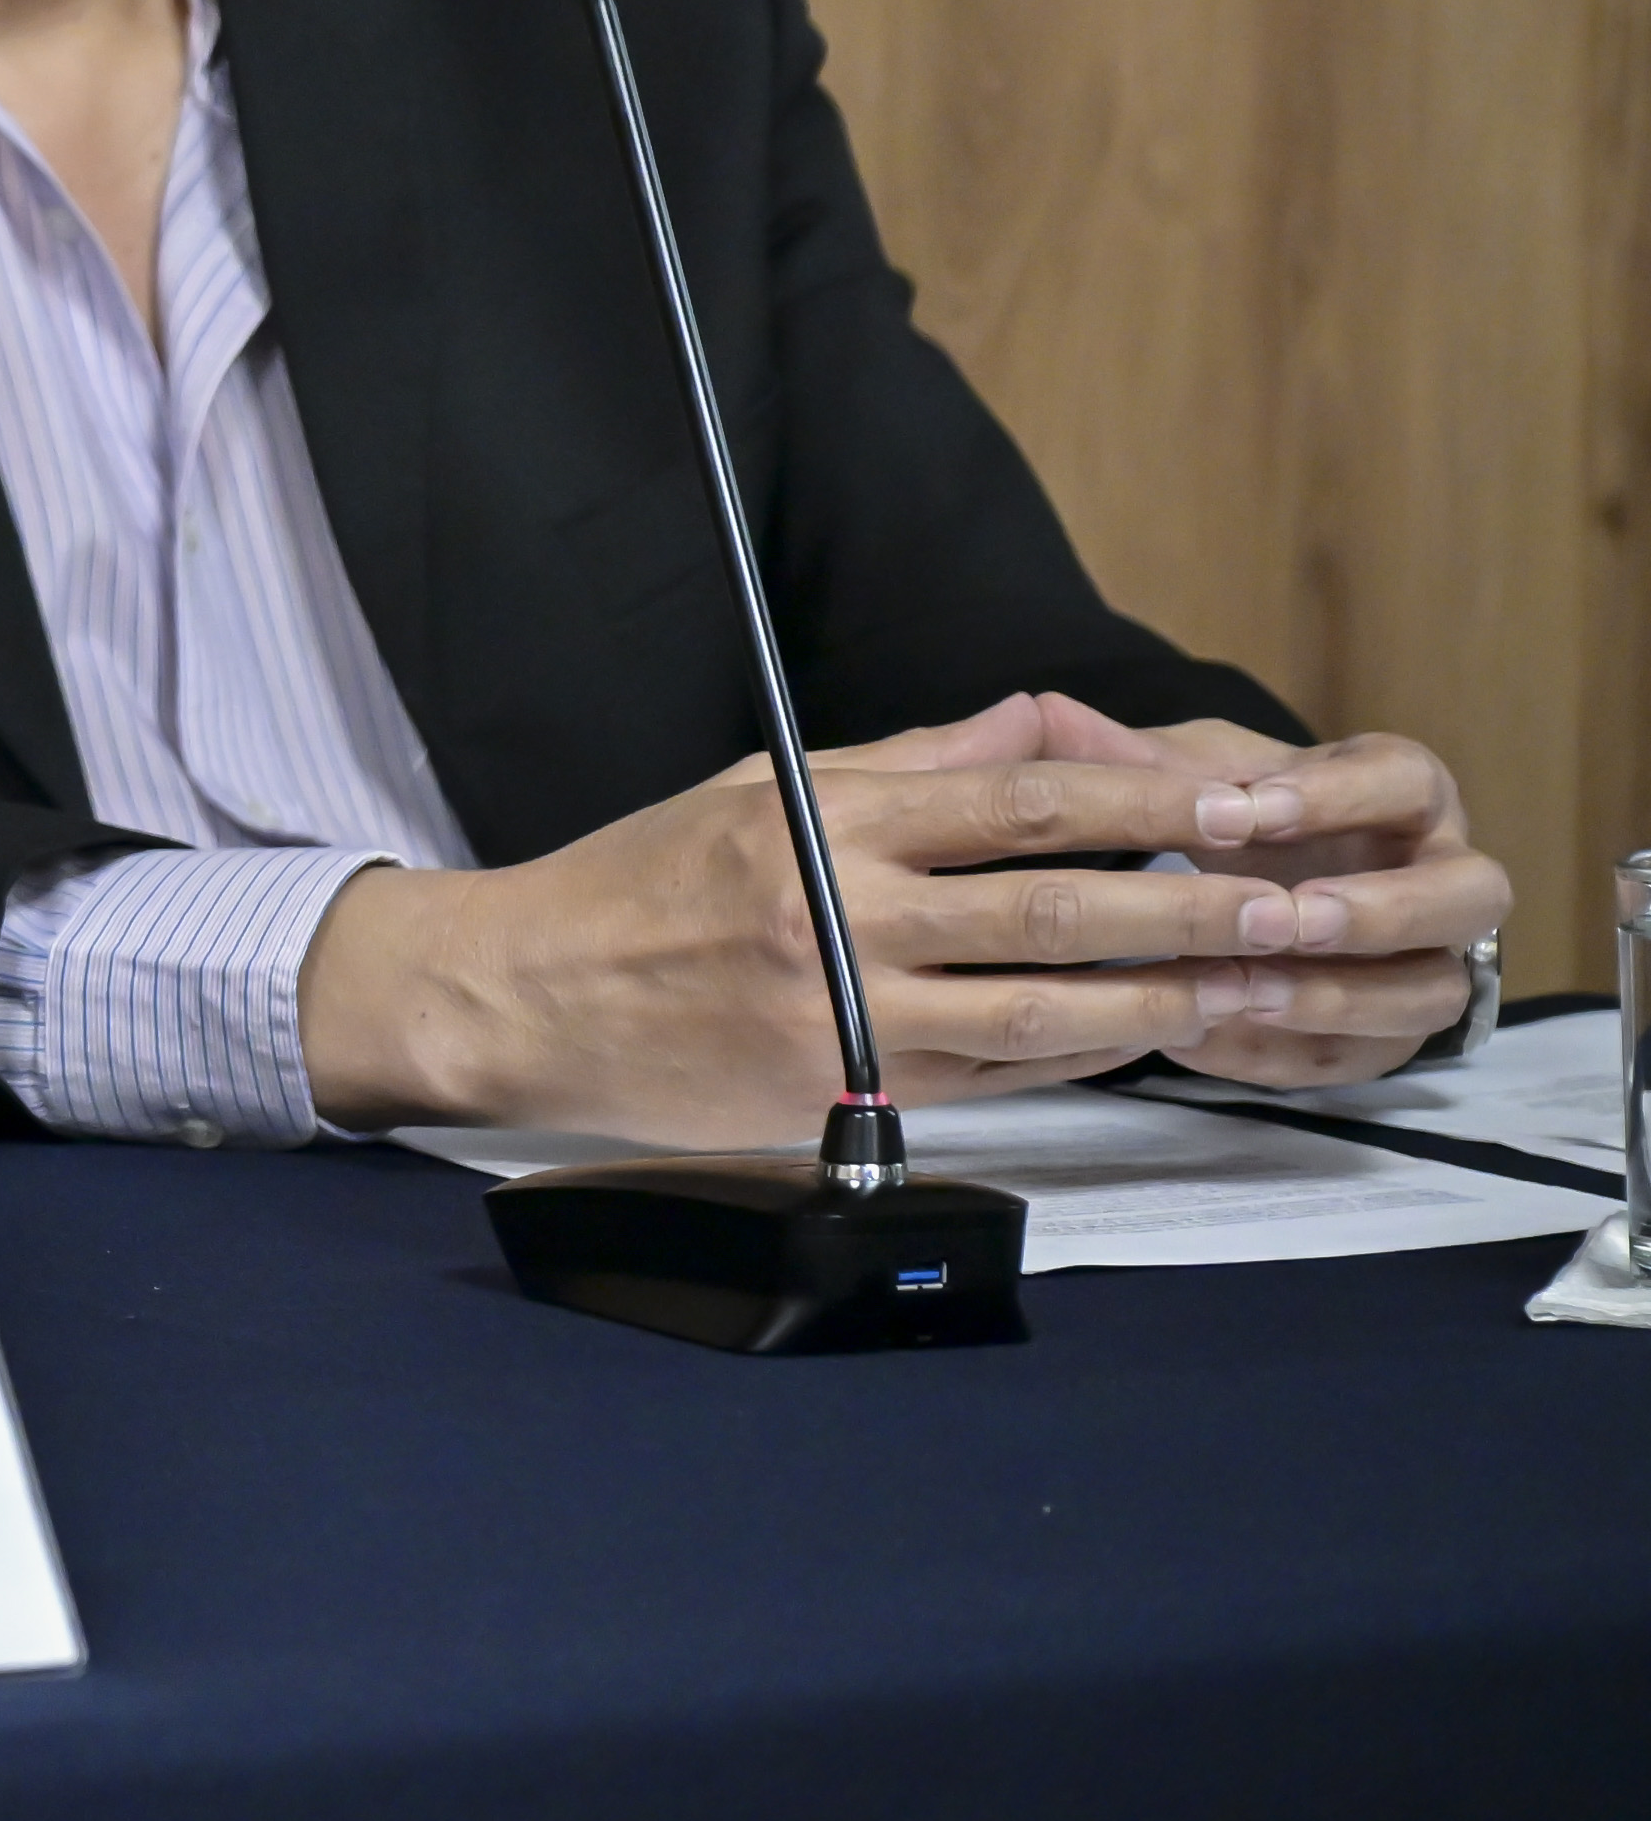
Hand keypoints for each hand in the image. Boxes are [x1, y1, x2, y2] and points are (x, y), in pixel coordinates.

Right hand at [294, 693, 1474, 1144]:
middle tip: (1298, 904)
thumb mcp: (757, 785)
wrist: (520, 994)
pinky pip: (989, 1078)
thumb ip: (905, 763)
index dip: (1140, 801)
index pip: (1016, 800)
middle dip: (1189, 908)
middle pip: (1052, 909)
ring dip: (1162, 1002)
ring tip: (1258, 989)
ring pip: (1041, 1012)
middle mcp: (840, 911)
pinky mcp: (840, 1093)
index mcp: (825, 818)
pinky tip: (1146, 1043)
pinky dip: (1078, 1061)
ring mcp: (844, 1012)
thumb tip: (1034, 727)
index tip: (1236, 800)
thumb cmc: (638, 880)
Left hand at [996, 693, 1505, 1094]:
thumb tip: (1045, 713)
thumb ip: (1140, 756)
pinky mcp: (1393, 1034)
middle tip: (1291, 918)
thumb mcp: (1195, 772)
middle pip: (1470, 896)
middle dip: (1385, 910)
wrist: (1264, 882)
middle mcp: (1442, 874)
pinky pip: (1366, 1058)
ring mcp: (1432, 960)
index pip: (1405, 780)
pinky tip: (1207, 1040)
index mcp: (1399, 791)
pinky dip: (1288, 1053)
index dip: (1337, 797)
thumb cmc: (1242, 810)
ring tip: (1245, 991)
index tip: (1246, 811)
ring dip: (1343, 996)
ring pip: (1435, 991)